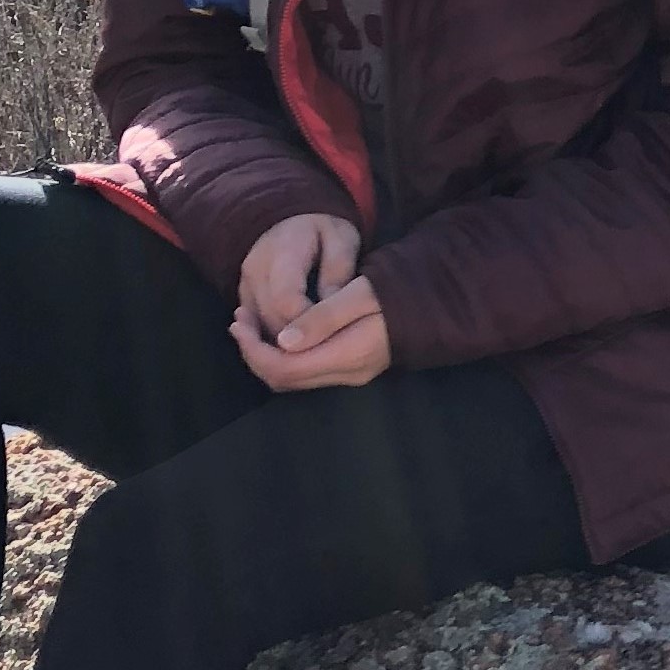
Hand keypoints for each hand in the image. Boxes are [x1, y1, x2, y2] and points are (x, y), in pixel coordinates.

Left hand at [231, 270, 390, 390]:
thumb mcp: (361, 293)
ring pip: (292, 378)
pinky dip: (283, 355)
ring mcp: (349, 373)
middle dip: (254, 352)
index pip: (286, 368)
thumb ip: (324, 317)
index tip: (239, 322)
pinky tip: (277, 332)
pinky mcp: (350, 367)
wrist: (430, 301)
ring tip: (250, 324)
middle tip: (239, 321)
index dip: (254, 349)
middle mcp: (347, 373)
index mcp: (348, 355)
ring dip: (266, 354)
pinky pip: (305, 371)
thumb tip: (284, 341)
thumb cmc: (396, 290)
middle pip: (284, 379)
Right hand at [237, 214, 360, 339]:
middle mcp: (256, 270)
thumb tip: (330, 305)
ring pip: (262, 328)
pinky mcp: (244, 297)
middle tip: (331, 348)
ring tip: (320, 347)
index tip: (333, 332)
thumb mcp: (342, 239)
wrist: (289, 218)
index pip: (286, 300)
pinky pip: (256, 327)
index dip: (309, 323)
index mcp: (283, 252)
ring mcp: (245, 285)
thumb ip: (338, 270)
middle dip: (302, 340)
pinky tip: (301, 342)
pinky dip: (277, 339)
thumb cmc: (323, 229)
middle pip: (272, 319)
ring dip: (289, 343)